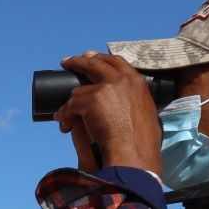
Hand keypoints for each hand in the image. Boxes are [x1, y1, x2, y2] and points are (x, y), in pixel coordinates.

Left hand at [54, 51, 163, 174]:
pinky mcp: (90, 100)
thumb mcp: (146, 112)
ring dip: (71, 103)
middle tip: (67, 62)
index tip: (90, 56)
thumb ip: (135, 100)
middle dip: (79, 61)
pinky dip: (65, 114)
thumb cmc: (142, 140)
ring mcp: (105, 88)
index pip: (116, 62)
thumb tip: (127, 103)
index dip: (101, 58)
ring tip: (66, 114)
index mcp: (136, 81)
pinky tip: (63, 122)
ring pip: (79, 90)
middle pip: (95, 63)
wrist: (134, 151)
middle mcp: (121, 80)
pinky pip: (70, 105)